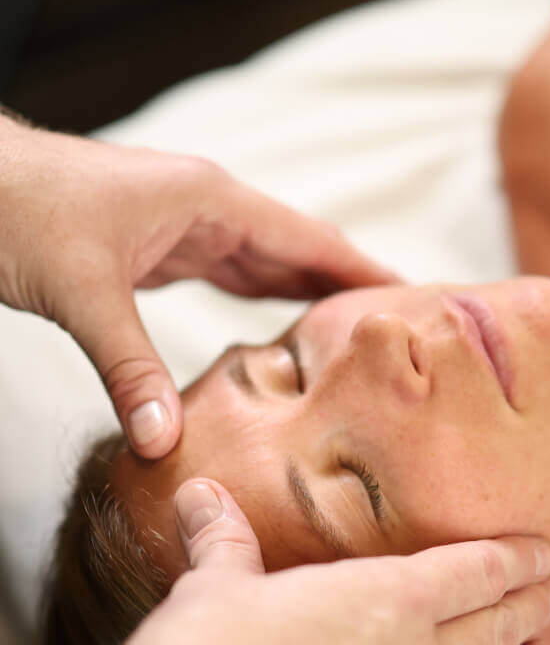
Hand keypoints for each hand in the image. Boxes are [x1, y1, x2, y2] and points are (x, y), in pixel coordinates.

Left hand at [0, 112, 398, 458]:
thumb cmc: (16, 208)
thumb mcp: (81, 291)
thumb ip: (129, 367)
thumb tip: (163, 442)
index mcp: (212, 202)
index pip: (309, 240)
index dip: (364, 270)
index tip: (415, 296)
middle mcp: (211, 209)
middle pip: (302, 252)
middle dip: (350, 287)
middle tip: (401, 328)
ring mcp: (189, 226)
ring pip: (271, 264)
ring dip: (313, 295)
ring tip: (361, 336)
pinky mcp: (165, 247)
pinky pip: (235, 274)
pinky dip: (268, 299)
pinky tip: (286, 325)